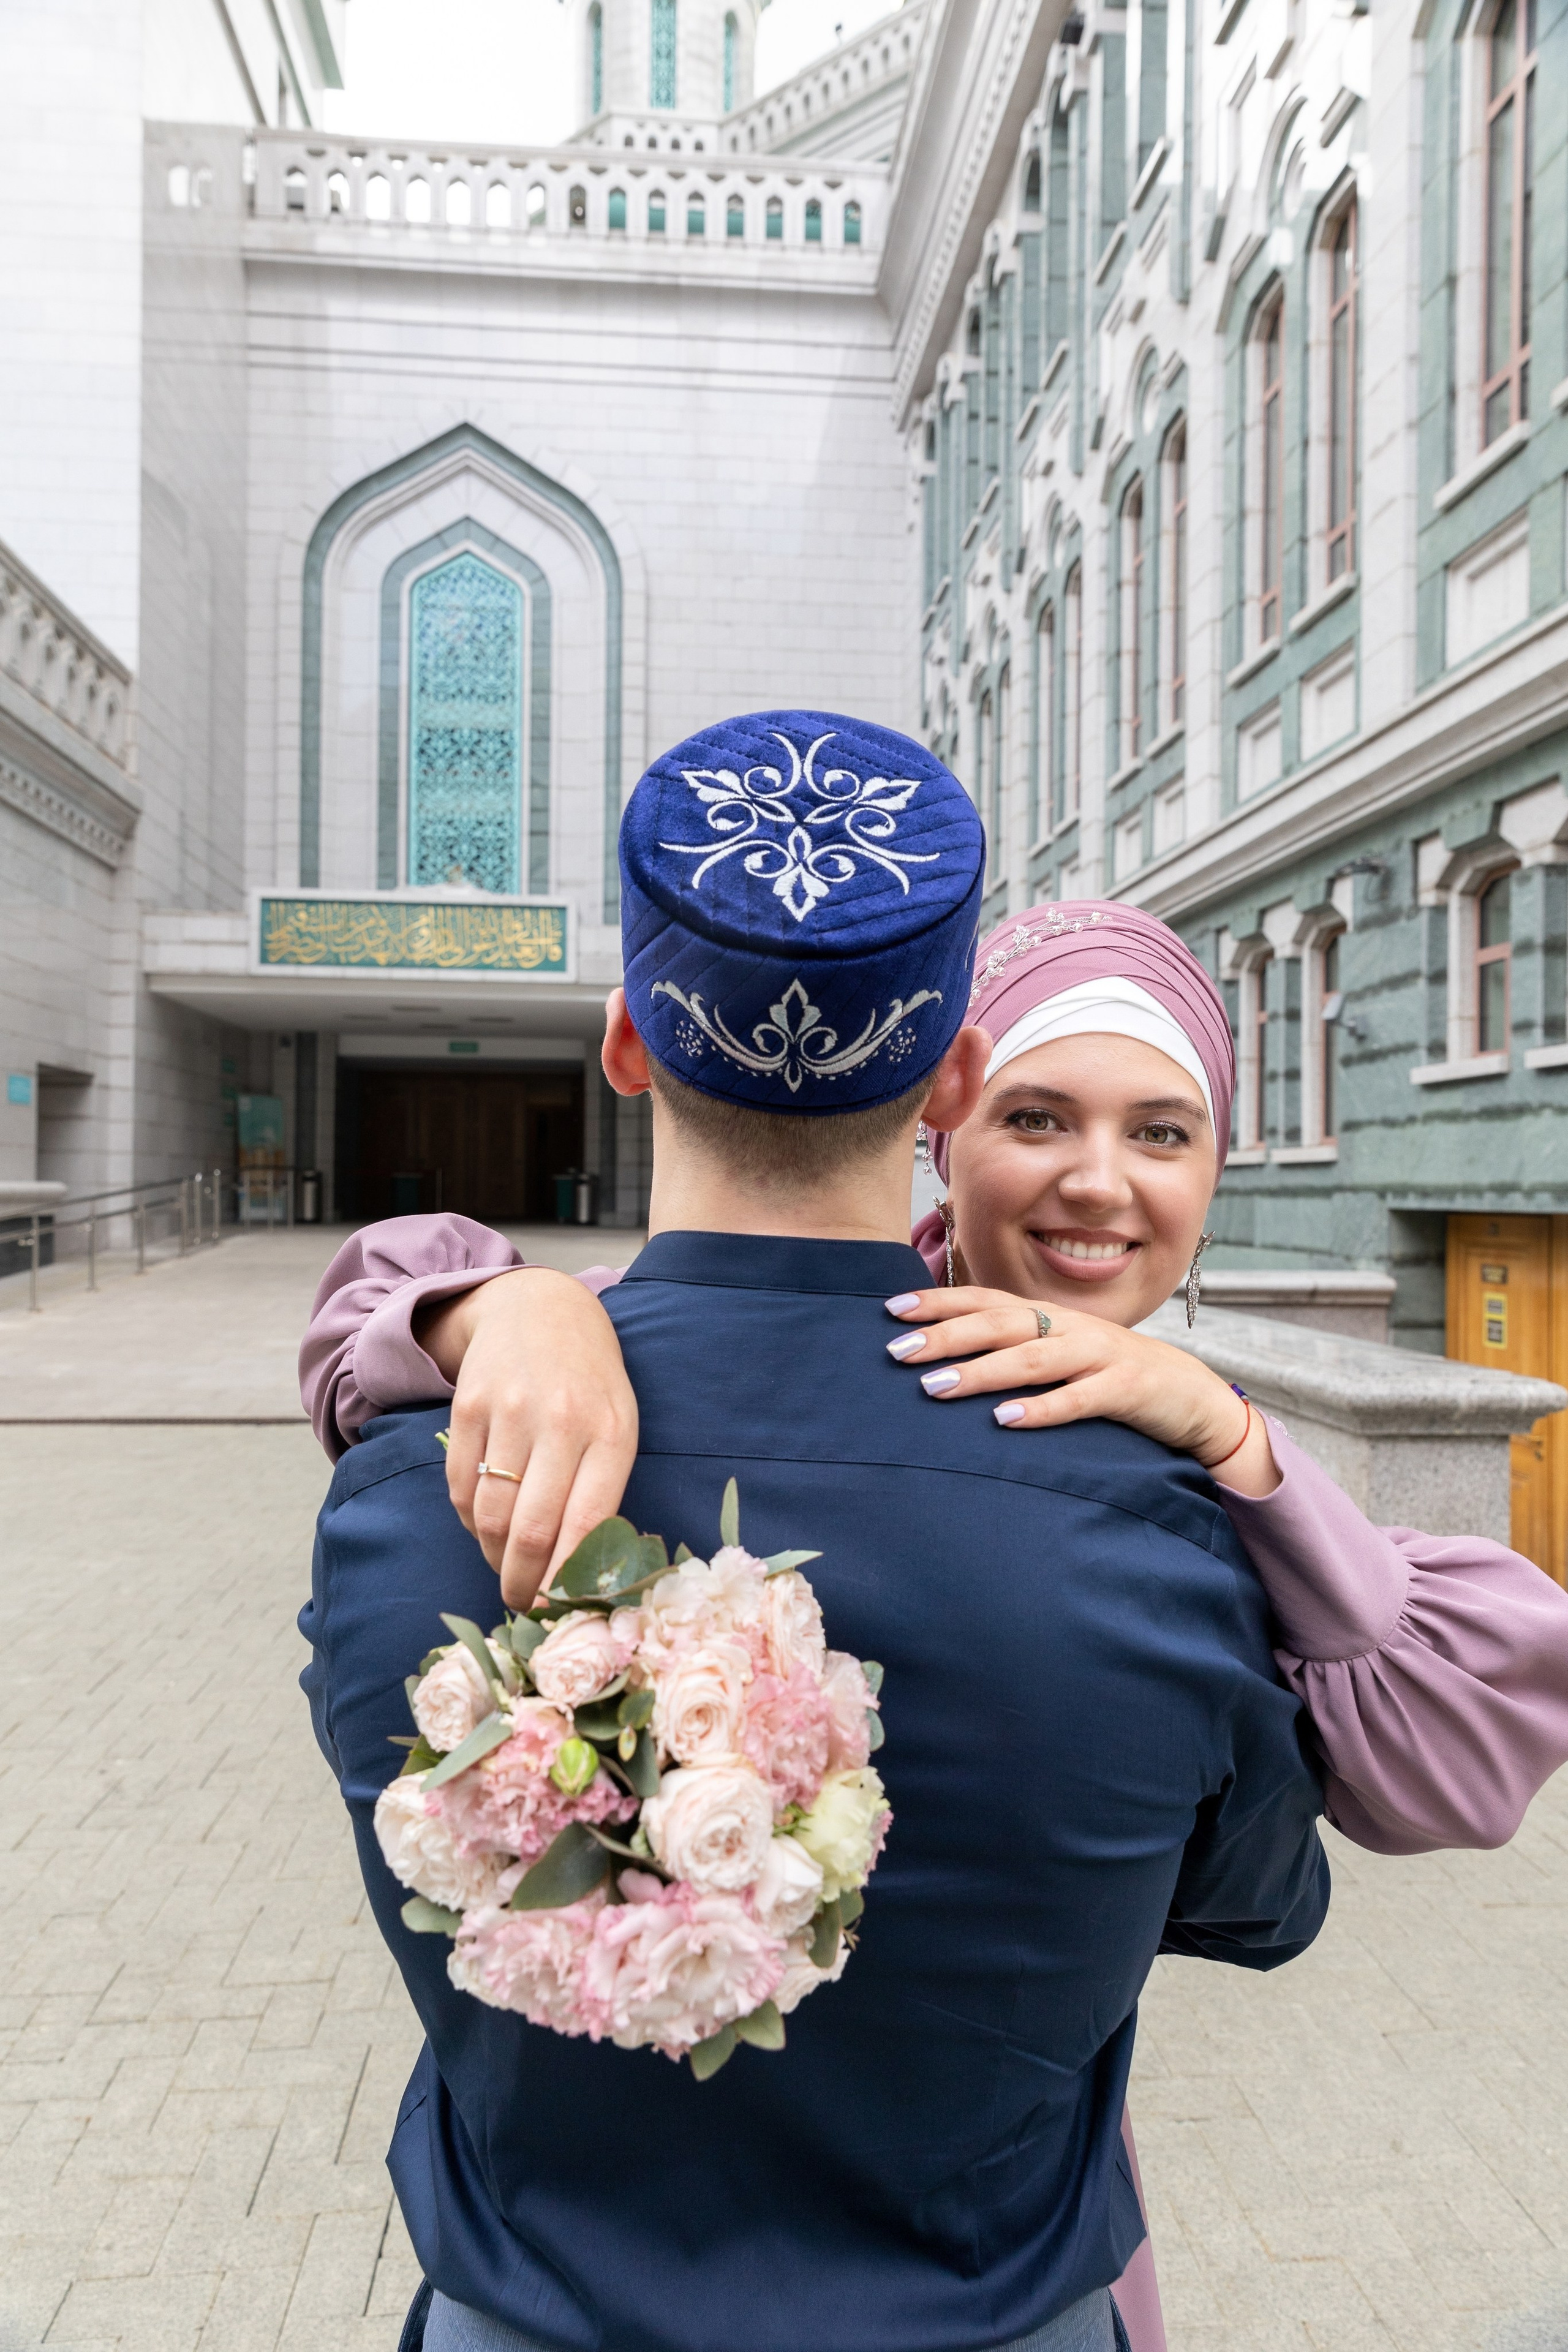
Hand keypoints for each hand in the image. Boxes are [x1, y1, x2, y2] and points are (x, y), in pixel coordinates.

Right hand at [420, 1269, 639, 1608]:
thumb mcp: (617, 1426)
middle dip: (523, 1584)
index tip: (556, 1614)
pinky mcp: (467, 1406)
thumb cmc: (589, 1382)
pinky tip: (486, 1524)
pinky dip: (471, 1521)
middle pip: (530, 1530)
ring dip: (494, 1557)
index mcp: (611, 1433)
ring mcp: (509, 1410)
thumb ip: (603, 1490)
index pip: (587, 1525)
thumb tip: (582, 1575)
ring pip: (490, 1515)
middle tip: (522, 1605)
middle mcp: (560, 1420)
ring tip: (506, 1567)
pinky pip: (461, 1488)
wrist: (540, 1309)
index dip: (566, 1581)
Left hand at [883, 1286, 1280, 1496]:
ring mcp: (1099, 1356)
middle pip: (1000, 1324)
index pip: (986, 1300)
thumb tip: (945, 1357)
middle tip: (897, 1351)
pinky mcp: (1125, 1390)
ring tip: (933, 1387)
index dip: (939, 1303)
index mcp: (1049, 1317)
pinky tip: (1006, 1421)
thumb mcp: (1061, 1354)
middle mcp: (1069, 1328)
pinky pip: (1079, 1399)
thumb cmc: (1110, 1375)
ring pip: (1032, 1359)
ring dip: (981, 1372)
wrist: (1190, 1394)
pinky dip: (1042, 1409)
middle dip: (946, 1336)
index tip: (890, 1310)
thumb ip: (1015, 1348)